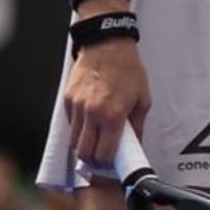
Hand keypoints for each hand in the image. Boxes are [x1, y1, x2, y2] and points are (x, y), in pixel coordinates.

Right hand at [63, 37, 150, 171]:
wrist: (107, 45)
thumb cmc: (128, 71)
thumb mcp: (142, 99)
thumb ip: (137, 126)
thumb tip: (135, 146)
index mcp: (113, 115)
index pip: (104, 153)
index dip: (107, 164)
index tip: (110, 165)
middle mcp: (92, 113)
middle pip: (83, 152)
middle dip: (92, 160)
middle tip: (101, 157)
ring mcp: (76, 106)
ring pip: (73, 141)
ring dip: (83, 146)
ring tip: (95, 141)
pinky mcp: (67, 99)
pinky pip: (69, 124)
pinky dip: (78, 129)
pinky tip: (89, 123)